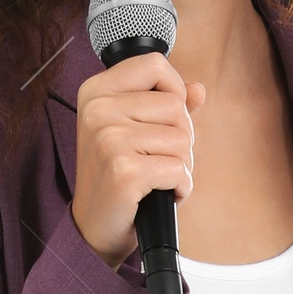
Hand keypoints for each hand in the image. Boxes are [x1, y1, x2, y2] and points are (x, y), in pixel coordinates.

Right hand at [71, 53, 207, 268]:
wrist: (93, 229)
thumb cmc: (116, 178)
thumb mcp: (133, 132)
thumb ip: (164, 106)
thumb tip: (199, 91)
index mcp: (96, 91)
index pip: (155, 64)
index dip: (174, 90)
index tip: (163, 120)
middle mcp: (98, 110)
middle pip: (176, 106)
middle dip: (180, 138)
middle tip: (154, 160)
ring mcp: (109, 140)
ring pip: (183, 139)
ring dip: (181, 166)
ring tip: (154, 179)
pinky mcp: (124, 172)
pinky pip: (180, 170)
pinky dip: (180, 188)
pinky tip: (158, 195)